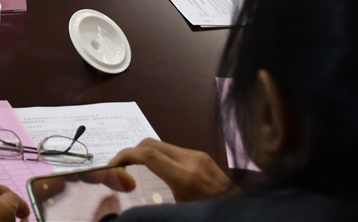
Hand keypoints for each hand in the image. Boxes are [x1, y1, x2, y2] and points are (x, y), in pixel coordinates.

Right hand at [108, 140, 235, 202]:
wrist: (243, 214)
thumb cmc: (209, 214)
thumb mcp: (179, 211)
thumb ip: (156, 201)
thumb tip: (131, 198)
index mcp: (186, 177)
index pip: (148, 154)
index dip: (125, 155)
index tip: (113, 165)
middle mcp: (192, 160)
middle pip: (151, 144)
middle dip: (132, 152)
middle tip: (120, 167)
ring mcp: (199, 156)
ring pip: (161, 145)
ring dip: (146, 154)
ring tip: (137, 170)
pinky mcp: (203, 156)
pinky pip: (174, 150)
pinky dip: (160, 156)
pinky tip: (158, 172)